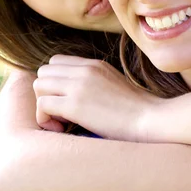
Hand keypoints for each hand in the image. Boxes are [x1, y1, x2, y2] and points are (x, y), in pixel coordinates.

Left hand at [33, 55, 158, 139]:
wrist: (152, 120)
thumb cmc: (138, 112)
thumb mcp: (115, 85)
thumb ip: (96, 82)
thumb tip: (78, 97)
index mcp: (95, 65)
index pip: (56, 62)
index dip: (55, 83)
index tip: (67, 102)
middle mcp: (85, 70)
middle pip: (43, 72)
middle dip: (46, 94)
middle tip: (61, 115)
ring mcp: (79, 85)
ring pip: (38, 86)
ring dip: (44, 106)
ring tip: (62, 123)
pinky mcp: (75, 105)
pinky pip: (42, 105)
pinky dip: (46, 119)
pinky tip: (63, 128)